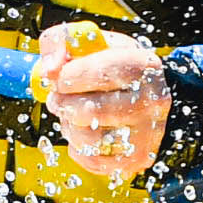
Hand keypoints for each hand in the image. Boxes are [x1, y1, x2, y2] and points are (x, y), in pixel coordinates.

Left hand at [39, 21, 170, 175]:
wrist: (146, 94)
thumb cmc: (111, 65)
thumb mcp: (90, 42)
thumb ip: (60, 41)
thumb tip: (49, 70)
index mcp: (143, 66)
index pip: (100, 73)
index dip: (68, 77)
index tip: (58, 77)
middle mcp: (153, 101)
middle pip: (91, 112)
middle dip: (62, 104)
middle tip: (57, 98)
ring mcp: (148, 134)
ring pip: (89, 140)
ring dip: (69, 127)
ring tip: (72, 115)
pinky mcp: (137, 159)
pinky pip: (92, 160)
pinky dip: (78, 147)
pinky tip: (84, 131)